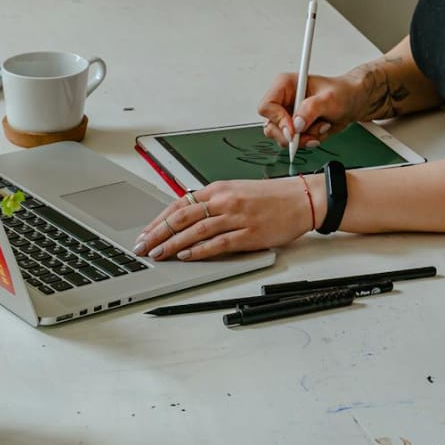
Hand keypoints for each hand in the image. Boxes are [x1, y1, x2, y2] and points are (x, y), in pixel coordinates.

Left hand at [132, 176, 320, 260]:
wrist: (301, 198)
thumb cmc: (270, 196)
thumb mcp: (236, 191)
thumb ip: (212, 203)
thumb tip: (186, 218)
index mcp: (219, 188)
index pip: (179, 204)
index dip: (158, 220)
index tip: (145, 232)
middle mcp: (224, 201)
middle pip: (181, 217)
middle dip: (158, 233)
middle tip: (143, 246)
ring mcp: (236, 217)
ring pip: (195, 231)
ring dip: (173, 244)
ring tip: (158, 254)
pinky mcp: (249, 234)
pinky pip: (218, 243)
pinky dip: (199, 250)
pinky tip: (186, 256)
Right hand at [258, 71, 362, 149]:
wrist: (353, 102)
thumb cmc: (342, 92)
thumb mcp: (329, 98)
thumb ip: (311, 109)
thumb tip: (296, 124)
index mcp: (285, 85)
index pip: (267, 106)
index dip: (278, 120)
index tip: (294, 130)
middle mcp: (283, 101)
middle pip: (271, 127)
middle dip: (293, 135)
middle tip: (310, 134)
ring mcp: (288, 115)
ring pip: (282, 138)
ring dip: (304, 138)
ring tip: (322, 127)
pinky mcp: (295, 128)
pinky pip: (294, 143)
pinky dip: (309, 140)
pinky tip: (321, 130)